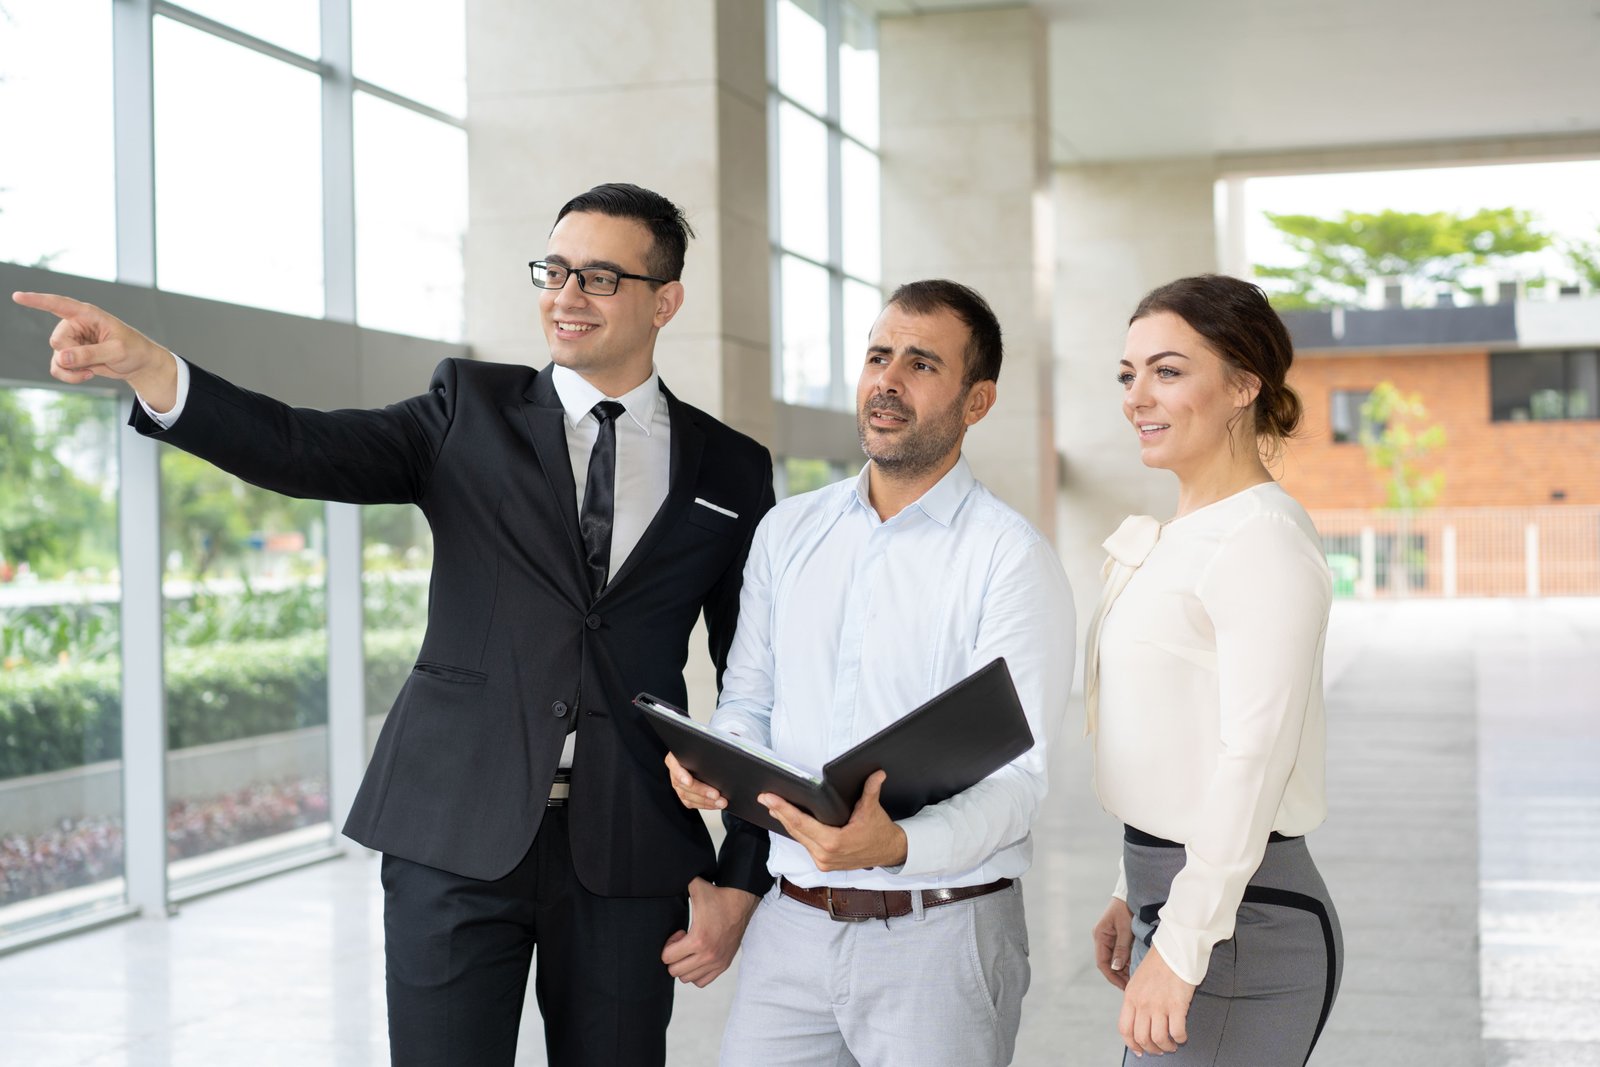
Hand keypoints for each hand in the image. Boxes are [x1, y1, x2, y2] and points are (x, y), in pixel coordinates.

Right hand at [11, 291, 178, 408]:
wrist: (139, 364)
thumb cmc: (133, 350)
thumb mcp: (116, 351)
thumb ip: (89, 354)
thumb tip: (61, 357)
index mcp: (87, 314)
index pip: (58, 304)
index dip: (37, 301)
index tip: (17, 296)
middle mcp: (74, 325)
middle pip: (57, 341)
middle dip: (74, 355)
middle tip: (96, 358)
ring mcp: (71, 341)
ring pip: (56, 357)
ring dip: (72, 370)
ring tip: (92, 371)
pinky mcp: (70, 356)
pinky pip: (58, 368)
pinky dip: (70, 376)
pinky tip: (88, 375)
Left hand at [660, 877, 758, 986]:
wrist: (742, 902)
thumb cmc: (718, 896)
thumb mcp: (696, 888)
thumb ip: (679, 881)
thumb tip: (666, 875)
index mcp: (698, 939)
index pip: (667, 958)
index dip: (668, 945)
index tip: (678, 934)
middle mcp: (708, 955)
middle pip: (675, 971)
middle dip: (674, 957)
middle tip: (683, 942)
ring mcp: (717, 962)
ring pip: (688, 979)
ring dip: (685, 965)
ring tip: (691, 949)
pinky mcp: (723, 964)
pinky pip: (702, 982)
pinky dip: (696, 973)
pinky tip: (698, 956)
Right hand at [665, 752, 725, 810]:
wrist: (697, 756)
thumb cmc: (699, 750)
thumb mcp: (699, 747)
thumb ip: (703, 751)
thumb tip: (717, 758)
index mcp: (674, 758)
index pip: (673, 765)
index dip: (681, 775)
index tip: (689, 782)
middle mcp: (674, 772)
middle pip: (683, 785)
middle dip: (702, 791)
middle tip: (716, 794)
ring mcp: (678, 785)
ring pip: (687, 796)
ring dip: (706, 801)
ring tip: (720, 802)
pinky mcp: (683, 794)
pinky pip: (691, 803)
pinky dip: (705, 805)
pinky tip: (715, 804)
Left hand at [759, 770, 906, 871]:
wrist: (889, 852)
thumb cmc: (879, 831)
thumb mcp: (873, 809)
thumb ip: (871, 790)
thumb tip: (877, 773)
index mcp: (834, 842)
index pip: (801, 823)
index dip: (784, 809)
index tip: (770, 799)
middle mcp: (824, 855)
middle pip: (795, 831)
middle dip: (779, 812)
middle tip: (764, 797)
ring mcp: (823, 862)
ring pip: (798, 838)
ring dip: (785, 821)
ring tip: (772, 805)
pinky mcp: (823, 864)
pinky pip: (805, 844)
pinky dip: (796, 831)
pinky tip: (787, 819)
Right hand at [1093, 897, 1133, 989]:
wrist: (1131, 894)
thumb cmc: (1126, 908)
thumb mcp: (1125, 929)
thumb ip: (1121, 948)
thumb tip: (1115, 967)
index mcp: (1100, 936)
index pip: (1102, 962)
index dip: (1112, 976)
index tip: (1124, 986)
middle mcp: (1102, 939)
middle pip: (1108, 963)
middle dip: (1119, 975)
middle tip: (1132, 985)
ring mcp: (1109, 938)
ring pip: (1114, 960)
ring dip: (1123, 969)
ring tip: (1135, 978)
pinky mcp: (1116, 937)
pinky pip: (1119, 954)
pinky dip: (1126, 961)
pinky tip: (1135, 967)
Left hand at [1118, 943, 1194, 1056]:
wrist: (1175, 947)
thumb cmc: (1159, 963)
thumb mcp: (1138, 980)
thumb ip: (1137, 999)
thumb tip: (1140, 1020)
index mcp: (1130, 996)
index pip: (1125, 1029)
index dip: (1132, 1044)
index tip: (1140, 1051)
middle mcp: (1142, 1003)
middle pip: (1141, 1037)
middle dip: (1151, 1049)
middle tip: (1159, 1049)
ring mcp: (1159, 1005)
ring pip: (1158, 1039)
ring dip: (1166, 1047)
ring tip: (1172, 1045)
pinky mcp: (1177, 1005)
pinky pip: (1177, 1032)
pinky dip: (1180, 1038)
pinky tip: (1182, 1036)